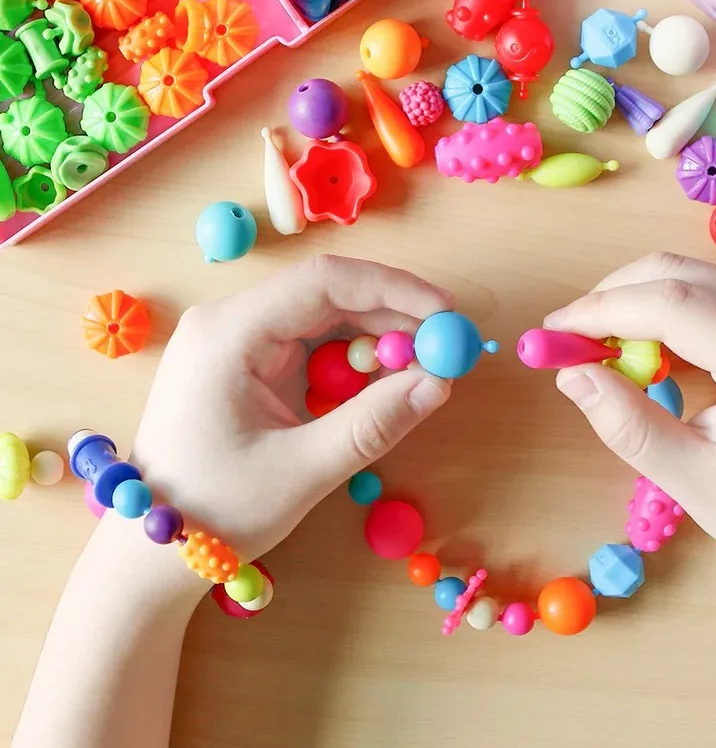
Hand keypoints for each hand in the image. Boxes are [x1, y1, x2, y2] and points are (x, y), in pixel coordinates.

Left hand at [130, 255, 453, 562]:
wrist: (151, 551)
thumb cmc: (214, 512)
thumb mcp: (301, 471)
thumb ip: (373, 424)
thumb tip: (439, 384)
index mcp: (228, 333)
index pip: (324, 281)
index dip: (394, 290)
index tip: (447, 317)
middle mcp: (230, 322)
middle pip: (328, 294)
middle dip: (393, 316)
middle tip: (447, 349)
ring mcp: (238, 340)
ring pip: (326, 316)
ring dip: (379, 338)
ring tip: (423, 369)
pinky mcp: (249, 361)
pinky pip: (314, 343)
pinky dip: (355, 360)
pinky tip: (385, 382)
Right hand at [545, 253, 715, 572]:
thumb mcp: (696, 484)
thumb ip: (629, 427)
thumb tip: (571, 376)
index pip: (673, 304)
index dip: (602, 310)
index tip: (552, 335)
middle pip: (678, 273)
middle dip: (611, 298)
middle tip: (568, 343)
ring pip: (688, 275)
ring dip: (632, 301)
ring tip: (597, 351)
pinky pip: (705, 292)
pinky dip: (659, 310)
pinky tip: (639, 351)